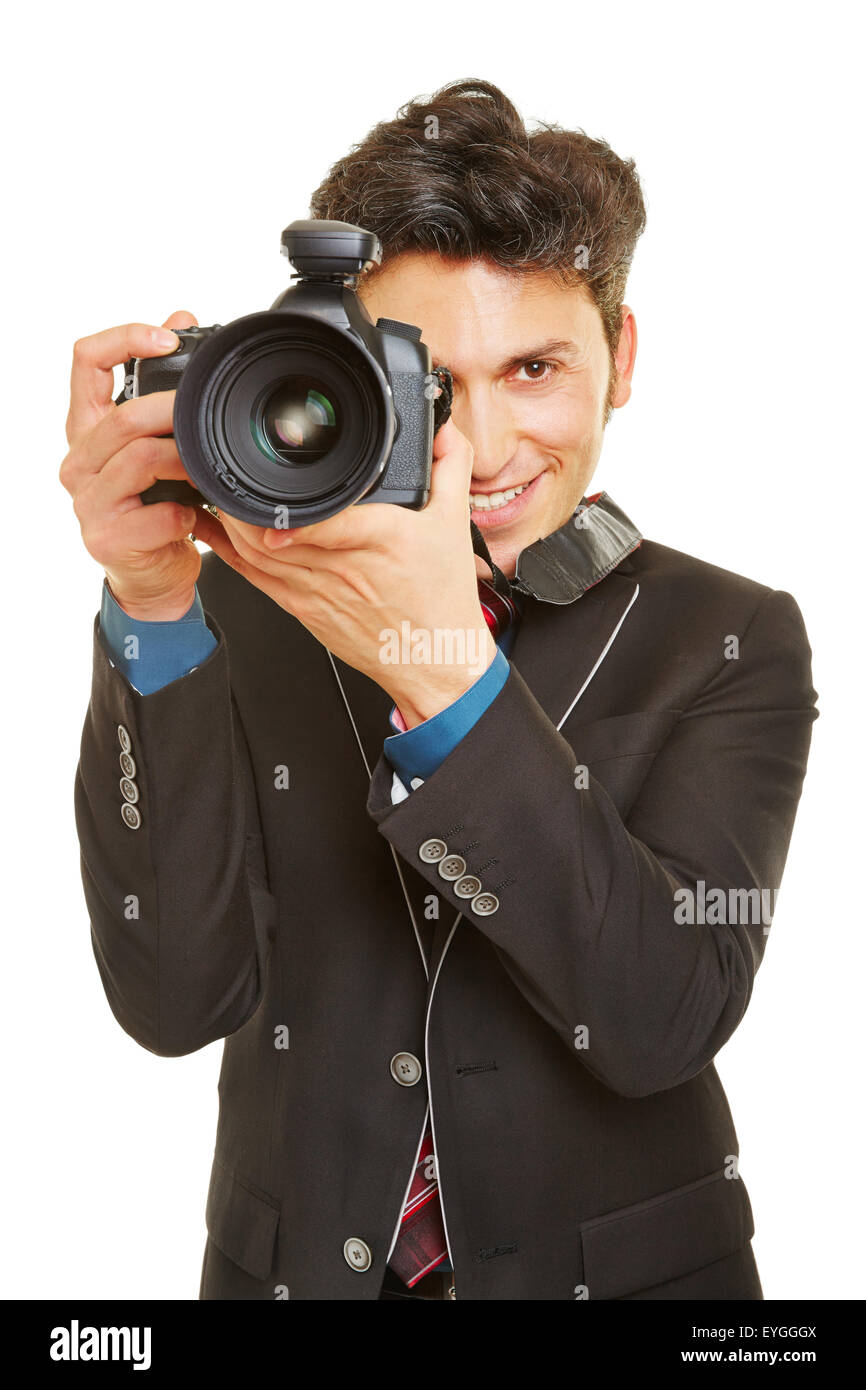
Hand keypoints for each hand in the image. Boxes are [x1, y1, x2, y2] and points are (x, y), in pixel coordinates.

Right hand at [60, 311, 203, 619]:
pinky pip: (156, 515)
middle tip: (206, 416)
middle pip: (122, 416)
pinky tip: (195, 516)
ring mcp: (88, 502)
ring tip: (206, 468)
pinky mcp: (107, 538)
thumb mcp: (154, 442)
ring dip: (184, 461)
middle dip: (173, 410)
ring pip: (140, 460)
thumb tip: (179, 316)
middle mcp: (78, 461)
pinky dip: (184, 514)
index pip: (85, 361)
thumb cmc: (153, 505)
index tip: (168, 339)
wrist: (149, 576)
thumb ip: (160, 387)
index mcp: (86, 427)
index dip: (125, 339)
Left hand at [190, 417, 497, 726]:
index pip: (325, 523)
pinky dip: (229, 553)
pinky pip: (255, 579)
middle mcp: (340, 568)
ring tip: (215, 491)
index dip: (289, 515)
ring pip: (255, 554)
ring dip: (228, 523)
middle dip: (239, 502)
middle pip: (271, 532)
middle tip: (222, 469)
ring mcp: (316, 592)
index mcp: (378, 540)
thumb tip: (444, 430)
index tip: (264, 492)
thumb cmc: (441, 601)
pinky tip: (214, 531)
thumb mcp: (455, 524)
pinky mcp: (303, 610)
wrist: (435, 661)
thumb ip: (450, 467)